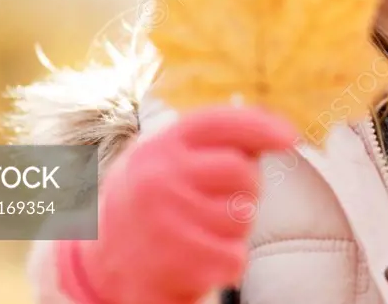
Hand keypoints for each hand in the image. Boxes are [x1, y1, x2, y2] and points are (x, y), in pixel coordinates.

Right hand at [57, 105, 296, 303]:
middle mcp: (160, 176)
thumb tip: (272, 131)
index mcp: (159, 146)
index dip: (260, 126)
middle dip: (246, 191)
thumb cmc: (148, 204)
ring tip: (201, 232)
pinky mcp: (175, 260)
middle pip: (243, 173)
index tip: (289, 137)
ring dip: (233, 230)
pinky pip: (235, 257)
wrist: (98, 264)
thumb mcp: (164, 161)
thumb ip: (209, 145)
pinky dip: (226, 262)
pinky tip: (198, 259)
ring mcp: (166, 218)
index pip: (219, 123)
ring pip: (242, 217)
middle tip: (222, 202)